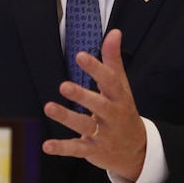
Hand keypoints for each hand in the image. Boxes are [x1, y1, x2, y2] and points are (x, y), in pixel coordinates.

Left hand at [42, 29, 146, 180]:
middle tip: (64, 86)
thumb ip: (113, 60)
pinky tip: (46, 146)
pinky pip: (77, 149)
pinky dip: (62, 148)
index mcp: (119, 97)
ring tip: (49, 107)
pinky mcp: (93, 150)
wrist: (136, 150)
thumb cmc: (123, 110)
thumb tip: (114, 32)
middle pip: (99, 105)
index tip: (80, 56)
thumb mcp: (122, 86)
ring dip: (67, 117)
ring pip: (85, 126)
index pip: (110, 81)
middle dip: (82, 96)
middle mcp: (112, 116)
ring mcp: (103, 134)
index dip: (96, 68)